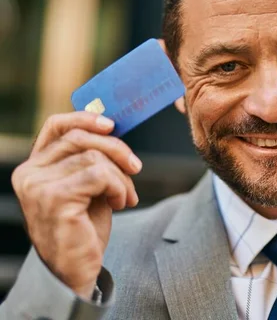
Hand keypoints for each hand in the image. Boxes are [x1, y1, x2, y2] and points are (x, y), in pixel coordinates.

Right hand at [11, 112, 141, 298]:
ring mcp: (38, 186)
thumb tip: (112, 128)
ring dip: (121, 177)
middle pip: (81, 137)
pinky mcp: (55, 199)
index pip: (55, 126)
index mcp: (35, 166)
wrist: (76, 269)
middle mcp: (30, 173)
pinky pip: (99, 174)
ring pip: (94, 157)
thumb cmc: (83, 227)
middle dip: (117, 149)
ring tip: (125, 196)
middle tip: (136, 167)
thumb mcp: (88, 186)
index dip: (85, 118)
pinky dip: (118, 187)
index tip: (112, 124)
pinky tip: (120, 204)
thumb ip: (92, 159)